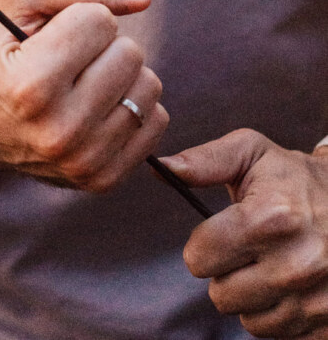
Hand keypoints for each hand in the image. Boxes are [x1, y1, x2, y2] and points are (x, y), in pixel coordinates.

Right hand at [0, 0, 167, 191]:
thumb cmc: (0, 52)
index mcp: (31, 84)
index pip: (100, 20)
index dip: (80, 16)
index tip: (55, 34)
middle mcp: (59, 130)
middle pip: (130, 53)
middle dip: (104, 44)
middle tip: (71, 59)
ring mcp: (83, 161)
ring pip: (148, 86)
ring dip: (121, 74)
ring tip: (86, 81)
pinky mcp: (102, 179)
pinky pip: (156, 121)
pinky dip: (132, 105)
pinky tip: (100, 107)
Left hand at [161, 131, 327, 336]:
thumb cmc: (294, 177)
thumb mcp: (252, 152)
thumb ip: (205, 160)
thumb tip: (162, 167)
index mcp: (271, 218)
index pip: (200, 258)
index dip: (202, 243)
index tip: (220, 231)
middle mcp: (297, 264)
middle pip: (220, 295)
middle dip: (225, 272)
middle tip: (247, 249)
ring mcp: (317, 299)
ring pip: (249, 321)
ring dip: (251, 297)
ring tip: (270, 264)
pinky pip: (280, 335)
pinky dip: (278, 314)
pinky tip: (290, 285)